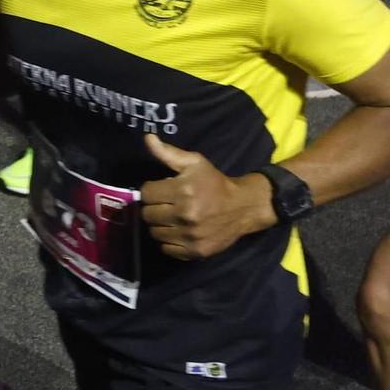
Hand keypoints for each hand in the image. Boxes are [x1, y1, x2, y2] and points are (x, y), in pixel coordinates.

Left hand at [139, 134, 273, 260]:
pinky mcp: (195, 251)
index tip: (161, 189)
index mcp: (183, 191)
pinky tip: (178, 231)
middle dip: (154, 207)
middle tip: (166, 204)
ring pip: (155, 233)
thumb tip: (147, 138)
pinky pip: (167, 249)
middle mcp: (185, 215)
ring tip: (171, 217)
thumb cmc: (215, 182)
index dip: (151, 190)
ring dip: (160, 225)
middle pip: (147, 215)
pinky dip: (169, 241)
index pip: (146, 194)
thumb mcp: (195, 162)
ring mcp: (190, 236)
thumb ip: (168, 153)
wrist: (243, 207)